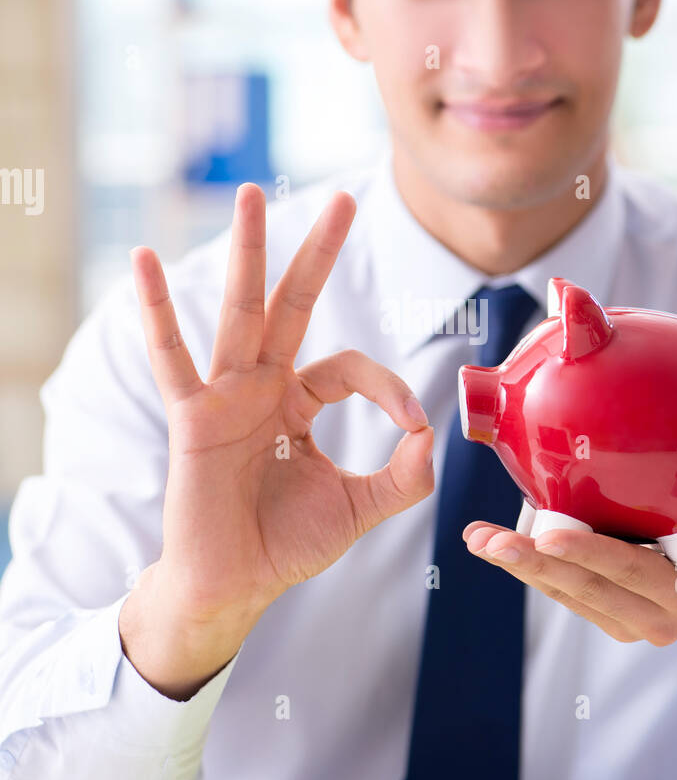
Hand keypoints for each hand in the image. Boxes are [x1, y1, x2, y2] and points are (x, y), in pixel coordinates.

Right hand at [127, 184, 434, 642]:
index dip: (386, 387)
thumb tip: (431, 435)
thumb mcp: (360, 508)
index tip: (411, 422)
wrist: (235, 585)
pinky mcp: (193, 417)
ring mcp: (225, 396)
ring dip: (247, 251)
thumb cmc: (286, 545)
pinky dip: (156, 310)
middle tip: (342, 197)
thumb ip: (403, 477)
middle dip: (315, 252)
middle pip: (292, 304)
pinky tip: (143, 262)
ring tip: (250, 194)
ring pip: (240, 311)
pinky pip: (173, 358)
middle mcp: (262, 387)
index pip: (348, 366)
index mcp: (298, 402)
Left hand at [463, 491, 676, 657]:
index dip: (589, 552)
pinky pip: (566, 595)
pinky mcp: (610, 618)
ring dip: (520, 568)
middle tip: (486, 540)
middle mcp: (656, 620)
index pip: (631, 571)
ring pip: (566, 595)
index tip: (549, 532)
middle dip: (532, 563)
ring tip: (477, 540)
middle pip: (585, 588)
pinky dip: (533, 570)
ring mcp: (629, 624)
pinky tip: (498, 546)